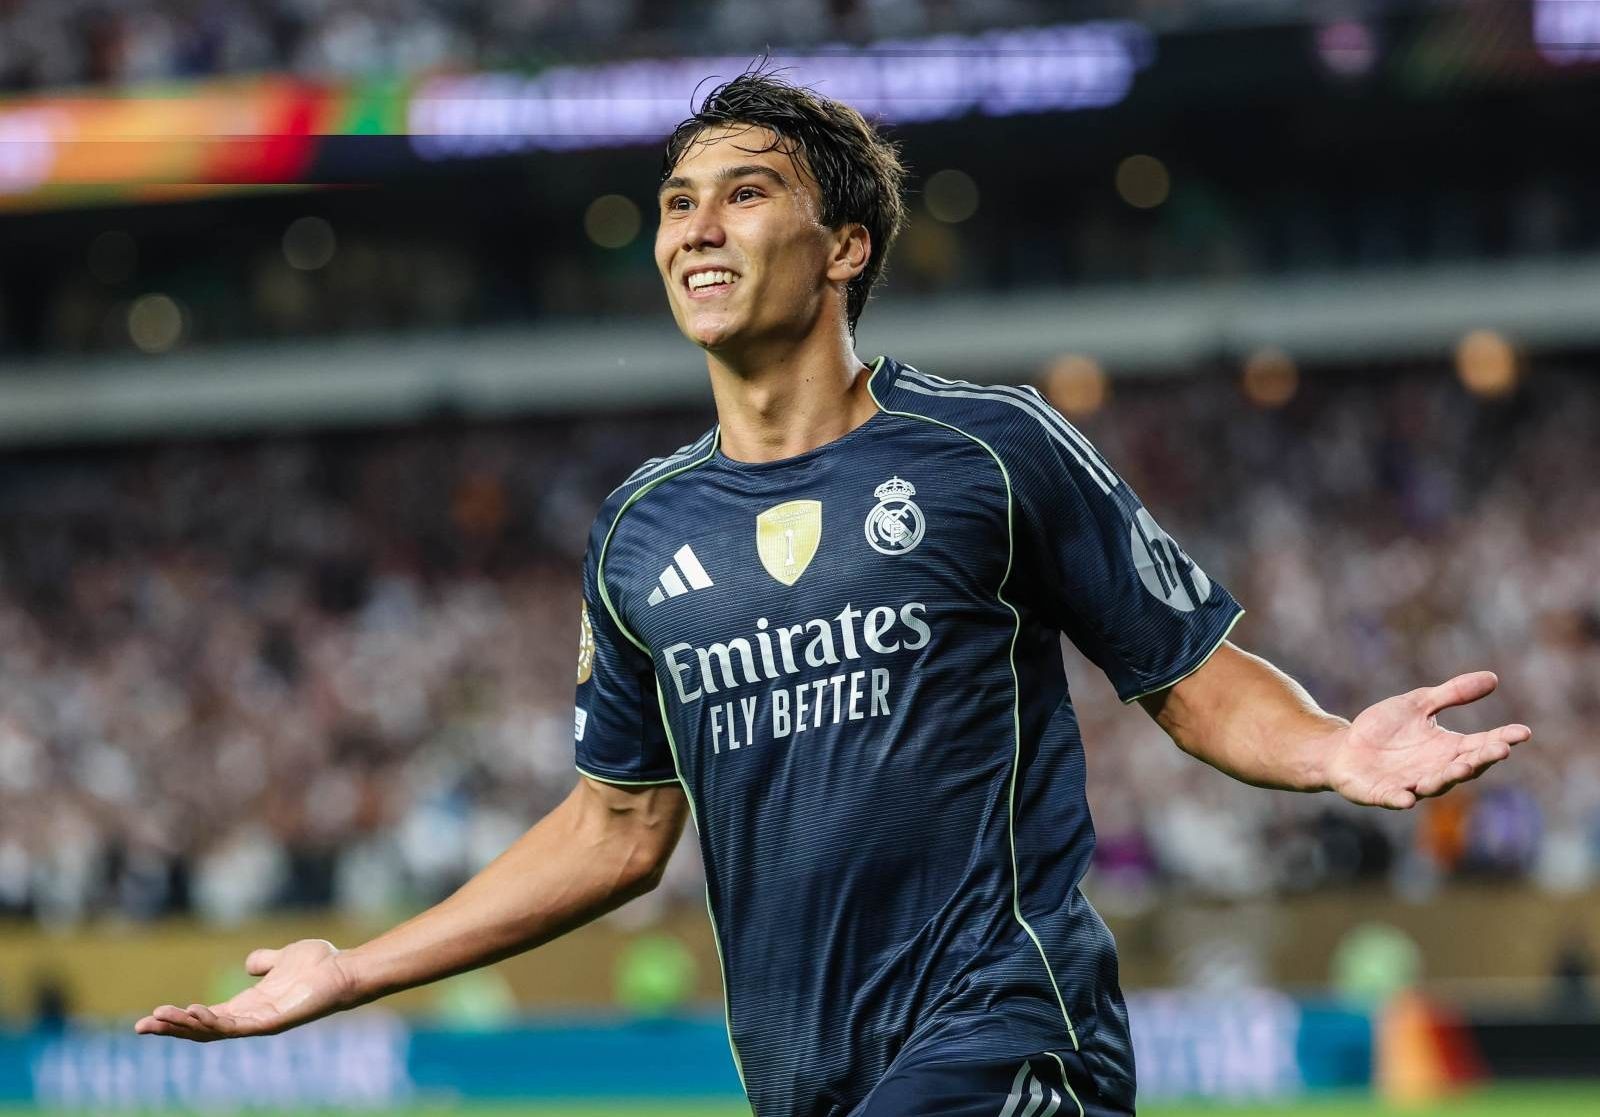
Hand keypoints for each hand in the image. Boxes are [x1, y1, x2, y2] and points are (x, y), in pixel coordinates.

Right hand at [134, 938, 360, 1040]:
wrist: (344, 969)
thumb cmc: (318, 965)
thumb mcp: (282, 959)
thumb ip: (264, 962)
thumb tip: (250, 964)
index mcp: (248, 1005)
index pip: (205, 1017)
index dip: (179, 1018)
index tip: (150, 1017)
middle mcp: (250, 1017)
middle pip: (202, 1029)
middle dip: (172, 1028)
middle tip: (141, 1026)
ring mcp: (261, 1022)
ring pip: (214, 1031)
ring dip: (186, 1025)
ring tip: (160, 1018)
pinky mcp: (273, 1022)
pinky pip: (237, 1026)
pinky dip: (214, 1021)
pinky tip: (195, 1012)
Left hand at [1324, 671, 1531, 809]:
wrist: (1343, 748)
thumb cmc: (1385, 728)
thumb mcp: (1419, 704)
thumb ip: (1452, 694)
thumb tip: (1493, 678)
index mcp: (1447, 749)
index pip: (1480, 744)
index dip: (1502, 739)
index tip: (1522, 732)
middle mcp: (1435, 770)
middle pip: (1464, 767)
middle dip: (1482, 759)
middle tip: (1500, 749)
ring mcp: (1409, 784)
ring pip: (1434, 785)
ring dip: (1448, 778)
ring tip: (1462, 766)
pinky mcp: (1381, 793)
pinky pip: (1393, 798)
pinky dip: (1400, 799)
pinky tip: (1407, 798)